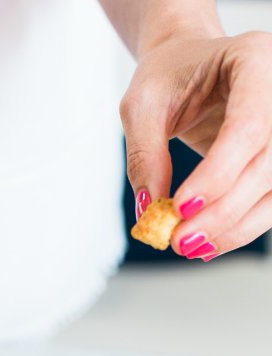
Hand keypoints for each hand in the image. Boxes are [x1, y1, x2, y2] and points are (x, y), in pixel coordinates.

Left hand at [121, 31, 271, 259]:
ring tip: (190, 247)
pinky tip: (209, 244)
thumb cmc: (168, 77)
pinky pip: (269, 202)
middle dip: (223, 210)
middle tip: (180, 240)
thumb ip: (145, 156)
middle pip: (268, 163)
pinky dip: (240, 229)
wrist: (190, 67)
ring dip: (235, 228)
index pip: (249, 125)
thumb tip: (150, 211)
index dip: (219, 172)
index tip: (181, 208)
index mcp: (255, 60)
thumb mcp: (142, 106)